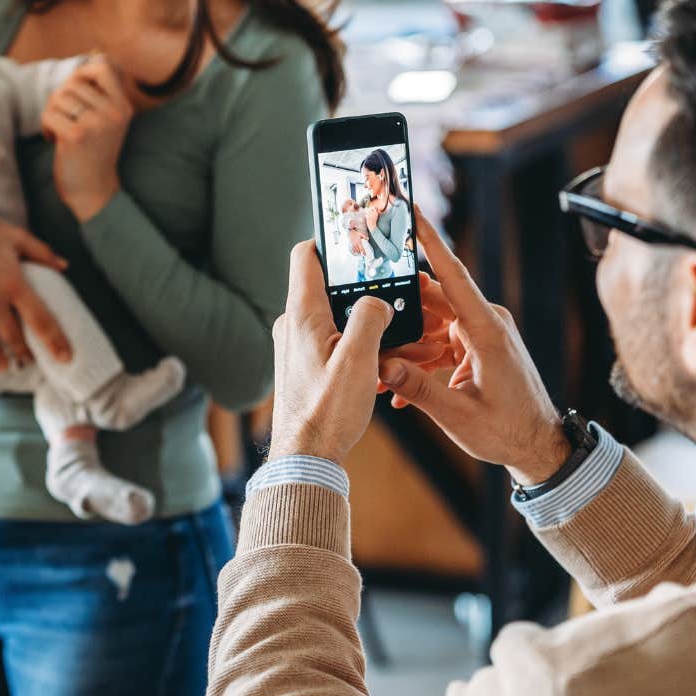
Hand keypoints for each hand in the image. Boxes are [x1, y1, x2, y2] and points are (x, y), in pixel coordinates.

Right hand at [0, 206, 71, 369]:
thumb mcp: (17, 236)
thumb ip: (43, 253)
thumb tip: (65, 266)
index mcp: (13, 282)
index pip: (40, 320)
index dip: (55, 342)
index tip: (66, 358)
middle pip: (13, 339)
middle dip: (25, 354)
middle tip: (32, 361)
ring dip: (0, 360)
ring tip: (8, 365)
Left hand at [40, 58, 133, 220]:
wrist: (94, 192)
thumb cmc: (94, 153)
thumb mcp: (107, 120)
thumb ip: (100, 92)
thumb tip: (92, 54)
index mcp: (124, 106)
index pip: (103, 65)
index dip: (82, 72)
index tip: (75, 93)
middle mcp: (115, 112)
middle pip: (73, 81)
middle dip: (60, 98)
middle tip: (61, 117)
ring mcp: (97, 123)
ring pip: (59, 96)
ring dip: (52, 112)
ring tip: (59, 130)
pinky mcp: (78, 136)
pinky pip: (50, 114)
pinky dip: (46, 126)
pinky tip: (54, 140)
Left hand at [267, 241, 395, 462]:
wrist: (305, 457)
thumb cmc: (327, 410)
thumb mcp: (359, 359)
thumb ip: (371, 318)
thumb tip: (377, 301)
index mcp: (302, 314)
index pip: (306, 255)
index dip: (331, 240)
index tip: (358, 238)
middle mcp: (293, 324)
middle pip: (328, 286)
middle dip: (364, 288)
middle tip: (397, 293)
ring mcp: (296, 345)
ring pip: (335, 317)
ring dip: (366, 322)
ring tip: (402, 335)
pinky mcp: (303, 365)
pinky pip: (332, 342)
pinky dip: (357, 344)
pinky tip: (383, 361)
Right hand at [376, 204, 568, 484]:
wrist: (539, 448)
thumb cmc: (508, 431)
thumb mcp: (458, 415)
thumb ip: (418, 389)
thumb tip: (382, 366)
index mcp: (486, 330)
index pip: (452, 275)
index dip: (429, 240)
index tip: (411, 210)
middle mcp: (486, 323)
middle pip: (431, 300)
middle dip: (397, 313)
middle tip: (365, 317)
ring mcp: (481, 334)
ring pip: (430, 324)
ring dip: (405, 345)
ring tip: (379, 370)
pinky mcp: (477, 347)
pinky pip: (439, 342)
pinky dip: (419, 361)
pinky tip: (398, 388)